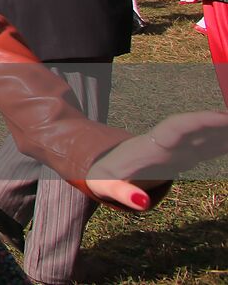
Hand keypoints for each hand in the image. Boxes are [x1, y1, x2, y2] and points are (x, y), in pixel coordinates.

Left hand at [85, 109, 227, 209]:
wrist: (103, 168)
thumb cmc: (103, 176)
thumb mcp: (104, 185)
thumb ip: (121, 193)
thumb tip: (142, 201)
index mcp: (150, 145)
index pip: (177, 127)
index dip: (200, 121)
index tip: (224, 116)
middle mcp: (167, 142)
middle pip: (196, 127)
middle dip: (221, 121)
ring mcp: (177, 148)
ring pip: (205, 136)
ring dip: (225, 131)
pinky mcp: (183, 156)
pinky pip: (208, 148)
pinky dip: (223, 143)